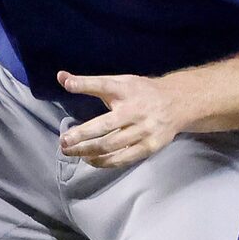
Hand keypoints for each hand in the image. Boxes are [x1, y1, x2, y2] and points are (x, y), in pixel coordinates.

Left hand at [56, 70, 184, 168]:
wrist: (177, 103)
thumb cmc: (140, 92)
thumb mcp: (119, 82)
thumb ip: (90, 82)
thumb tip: (60, 77)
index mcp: (126, 90)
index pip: (103, 85)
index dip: (84, 84)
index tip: (67, 84)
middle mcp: (135, 110)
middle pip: (105, 126)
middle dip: (81, 135)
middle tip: (63, 142)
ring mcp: (144, 130)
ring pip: (111, 145)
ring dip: (88, 151)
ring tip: (71, 152)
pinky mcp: (150, 146)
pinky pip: (123, 158)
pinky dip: (104, 162)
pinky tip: (90, 160)